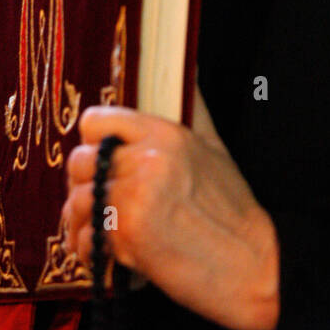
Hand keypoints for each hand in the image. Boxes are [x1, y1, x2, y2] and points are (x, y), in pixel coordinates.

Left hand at [63, 90, 278, 329]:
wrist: (253, 266)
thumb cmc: (233, 211)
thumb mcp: (215, 147)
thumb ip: (192, 108)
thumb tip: (188, 63)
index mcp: (165, 134)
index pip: (96, 120)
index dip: (92, 140)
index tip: (99, 158)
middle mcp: (147, 160)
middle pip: (79, 161)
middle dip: (82, 185)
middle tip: (95, 200)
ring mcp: (136, 198)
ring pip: (76, 201)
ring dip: (80, 222)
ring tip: (97, 232)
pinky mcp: (130, 236)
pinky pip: (84, 238)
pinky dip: (88, 251)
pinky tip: (105, 255)